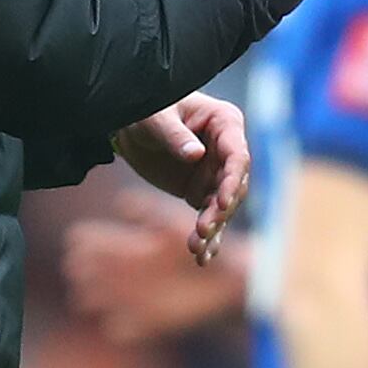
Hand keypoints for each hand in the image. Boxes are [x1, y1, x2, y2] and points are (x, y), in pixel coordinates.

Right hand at [63, 192, 244, 341]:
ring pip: (110, 299)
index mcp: (140, 247)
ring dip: (97, 299)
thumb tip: (119, 202)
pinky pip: (134, 328)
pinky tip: (115, 329)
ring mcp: (144, 297)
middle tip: (72, 269)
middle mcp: (137, 273)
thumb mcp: (174, 223)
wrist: (235, 276)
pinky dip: (124, 330)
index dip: (87, 242)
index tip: (73, 239)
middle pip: (100, 273)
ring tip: (82, 299)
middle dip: (85, 270)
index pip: (104, 244)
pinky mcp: (158, 319)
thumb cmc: (208, 242)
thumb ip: (148, 213)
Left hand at [111, 92, 249, 262]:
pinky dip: (207, 237)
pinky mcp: (201, 191)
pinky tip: (201, 257)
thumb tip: (196, 155)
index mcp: (225, 123)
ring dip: (212, 229)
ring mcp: (216, 173)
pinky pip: (209, 216)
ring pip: (223, 207)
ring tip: (196, 248)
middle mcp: (227, 150)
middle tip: (203, 230)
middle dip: (220, 211)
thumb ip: (175, 136)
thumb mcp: (156, 117)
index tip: (220, 204)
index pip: (237, 156)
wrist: (130, 126)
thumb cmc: (147, 110)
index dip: (231, 181)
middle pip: (233, 186)